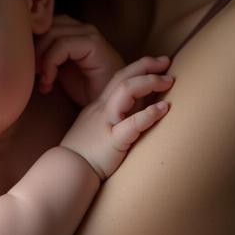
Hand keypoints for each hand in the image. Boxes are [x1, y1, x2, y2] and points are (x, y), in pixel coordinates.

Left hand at [35, 14, 124, 104]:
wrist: (109, 107)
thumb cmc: (84, 91)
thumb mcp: (56, 69)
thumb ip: (43, 56)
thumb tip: (18, 50)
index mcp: (72, 30)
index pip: (42, 23)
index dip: (30, 42)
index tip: (26, 67)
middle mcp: (81, 27)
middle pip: (45, 26)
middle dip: (33, 50)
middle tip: (32, 75)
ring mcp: (89, 33)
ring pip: (51, 33)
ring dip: (40, 58)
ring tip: (43, 80)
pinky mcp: (94, 44)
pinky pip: (62, 45)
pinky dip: (50, 64)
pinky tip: (49, 83)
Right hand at [61, 56, 173, 178]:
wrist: (66, 171)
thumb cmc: (82, 154)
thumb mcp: (94, 129)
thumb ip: (111, 118)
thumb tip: (132, 113)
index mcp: (98, 106)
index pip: (118, 78)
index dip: (138, 67)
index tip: (157, 64)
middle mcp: (101, 109)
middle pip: (122, 77)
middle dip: (146, 66)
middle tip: (167, 62)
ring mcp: (106, 123)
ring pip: (125, 91)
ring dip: (149, 82)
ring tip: (168, 81)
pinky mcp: (113, 141)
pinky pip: (131, 124)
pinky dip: (148, 114)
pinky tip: (163, 108)